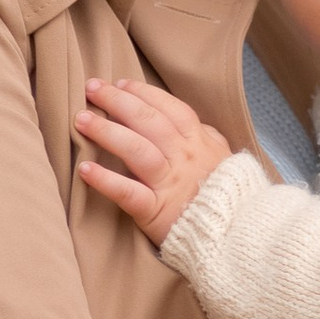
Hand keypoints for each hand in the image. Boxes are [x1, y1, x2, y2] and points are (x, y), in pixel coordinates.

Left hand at [74, 75, 233, 249]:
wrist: (237, 235)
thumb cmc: (226, 197)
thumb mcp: (223, 159)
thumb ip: (206, 137)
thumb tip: (190, 121)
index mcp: (199, 143)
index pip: (170, 108)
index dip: (144, 93)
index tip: (121, 83)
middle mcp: (184, 158)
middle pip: (149, 121)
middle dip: (118, 101)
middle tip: (92, 88)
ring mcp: (170, 184)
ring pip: (137, 150)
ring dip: (107, 132)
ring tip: (82, 120)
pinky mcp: (157, 212)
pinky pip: (129, 193)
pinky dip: (106, 180)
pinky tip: (85, 169)